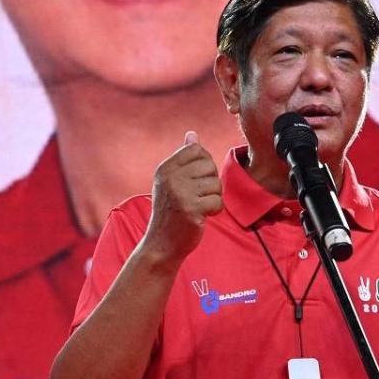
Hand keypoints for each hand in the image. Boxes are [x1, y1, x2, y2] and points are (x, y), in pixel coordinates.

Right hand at [142, 131, 222, 268]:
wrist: (161, 244)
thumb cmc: (170, 211)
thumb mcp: (171, 182)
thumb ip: (183, 158)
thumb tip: (192, 134)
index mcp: (166, 168)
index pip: (197, 150)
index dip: (204, 165)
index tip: (196, 181)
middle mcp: (171, 177)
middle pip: (210, 166)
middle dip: (210, 182)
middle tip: (197, 197)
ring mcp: (180, 192)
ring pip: (216, 184)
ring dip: (213, 198)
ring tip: (198, 207)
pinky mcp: (191, 208)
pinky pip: (217, 201)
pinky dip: (214, 211)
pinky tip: (202, 216)